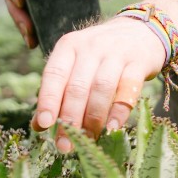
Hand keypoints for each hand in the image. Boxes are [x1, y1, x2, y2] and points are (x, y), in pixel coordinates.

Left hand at [32, 16, 165, 149]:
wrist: (139, 31)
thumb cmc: (99, 56)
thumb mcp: (75, 65)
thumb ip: (58, 92)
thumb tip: (38, 126)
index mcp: (69, 46)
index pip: (54, 74)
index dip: (48, 100)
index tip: (44, 124)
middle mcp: (91, 46)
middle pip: (78, 86)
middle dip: (70, 119)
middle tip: (66, 146)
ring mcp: (116, 52)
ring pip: (101, 88)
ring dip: (93, 118)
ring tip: (88, 140)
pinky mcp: (138, 61)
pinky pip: (128, 87)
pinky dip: (119, 109)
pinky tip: (113, 127)